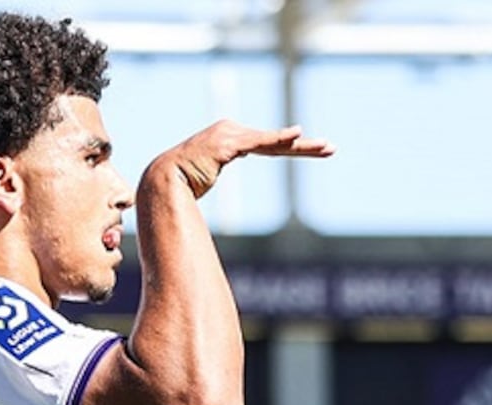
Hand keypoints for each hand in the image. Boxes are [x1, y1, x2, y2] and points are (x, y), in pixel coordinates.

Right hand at [150, 122, 334, 198]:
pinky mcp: (227, 142)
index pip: (267, 145)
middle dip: (305, 146)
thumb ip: (214, 174)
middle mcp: (231, 132)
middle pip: (275, 141)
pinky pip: (259, 142)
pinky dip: (278, 138)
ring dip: (301, 145)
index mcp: (229, 139)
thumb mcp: (205, 178)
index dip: (292, 148)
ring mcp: (229, 135)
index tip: (315, 151)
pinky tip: (297, 134)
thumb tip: (211, 186)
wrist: (160, 183)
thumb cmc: (178, 186)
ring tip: (326, 147)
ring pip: (272, 141)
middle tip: (331, 149)